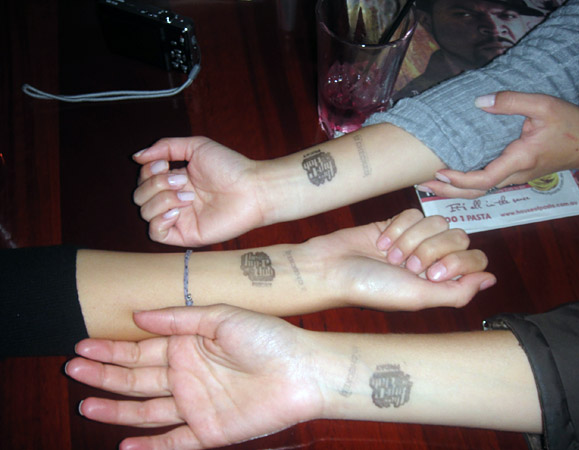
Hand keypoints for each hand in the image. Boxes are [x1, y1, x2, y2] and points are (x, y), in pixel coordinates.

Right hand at [66, 305, 320, 449]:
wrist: (302, 370)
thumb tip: (137, 315)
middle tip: (72, 369)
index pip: (141, 349)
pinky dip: (149, 445)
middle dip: (104, 374)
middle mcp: (187, 375)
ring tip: (85, 404)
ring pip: (146, 409)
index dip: (111, 349)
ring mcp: (196, 404)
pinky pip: (172, 441)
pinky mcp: (209, 431)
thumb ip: (179, 319)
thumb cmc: (266, 337)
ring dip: (115, 409)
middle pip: (136, 378)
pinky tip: (123, 444)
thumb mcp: (221, 317)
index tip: (81, 346)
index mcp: (189, 346)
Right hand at [133, 137, 265, 246]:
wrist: (252, 189)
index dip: (147, 171)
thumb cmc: (230, 167)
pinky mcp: (186, 235)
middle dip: (155, 185)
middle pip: (139, 195)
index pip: (143, 179)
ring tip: (188, 196)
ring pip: (145, 213)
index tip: (165, 164)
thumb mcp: (196, 147)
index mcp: (175, 181)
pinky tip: (177, 211)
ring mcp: (179, 219)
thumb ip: (166, 147)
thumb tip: (136, 156)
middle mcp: (174, 200)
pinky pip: (155, 234)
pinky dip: (159, 220)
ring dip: (161, 199)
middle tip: (182, 181)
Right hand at [312, 209, 494, 310]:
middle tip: (406, 265)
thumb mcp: (419, 298)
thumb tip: (492, 279)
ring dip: (410, 239)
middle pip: (458, 236)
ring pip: (436, 221)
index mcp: (441, 282)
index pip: (475, 258)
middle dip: (430, 249)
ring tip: (389, 255)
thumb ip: (459, 292)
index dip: (457, 261)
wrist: (332, 268)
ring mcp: (415, 240)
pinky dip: (397, 228)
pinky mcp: (397, 224)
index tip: (431, 275)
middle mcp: (432, 260)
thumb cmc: (373, 288)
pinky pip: (413, 213)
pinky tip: (381, 242)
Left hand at [417, 91, 578, 198]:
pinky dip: (465, 184)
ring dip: (453, 189)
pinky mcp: (514, 174)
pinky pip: (485, 184)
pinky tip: (450, 177)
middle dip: (447, 191)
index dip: (458, 180)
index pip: (482, 180)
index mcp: (518, 160)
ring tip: (429, 182)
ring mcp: (513, 177)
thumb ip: (512, 101)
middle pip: (475, 192)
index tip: (438, 172)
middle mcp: (513, 175)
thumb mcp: (545, 105)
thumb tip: (481, 101)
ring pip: (479, 191)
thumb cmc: (570, 125)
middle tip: (421, 184)